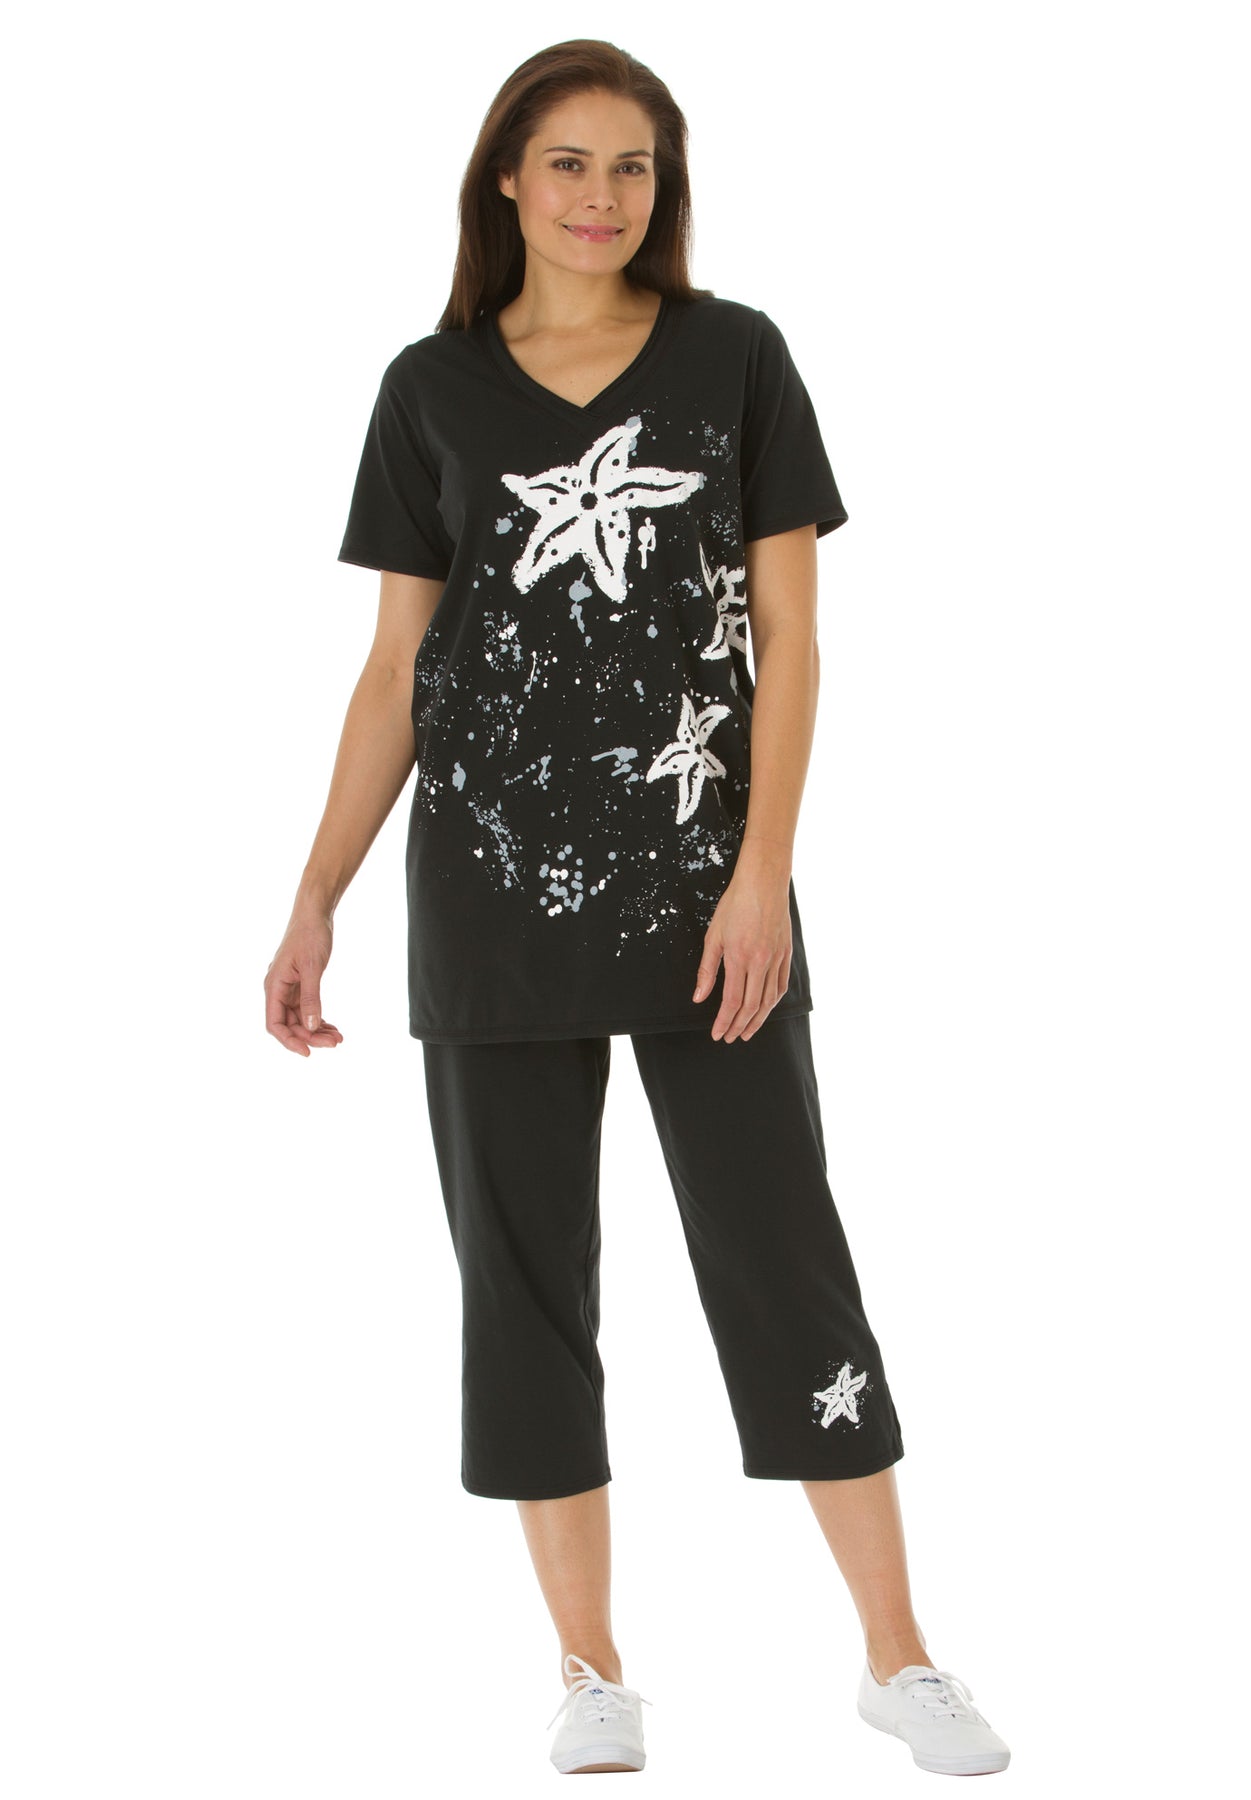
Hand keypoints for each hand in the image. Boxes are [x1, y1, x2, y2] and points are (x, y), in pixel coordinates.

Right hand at [264, 911, 343, 1056]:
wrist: (314, 914)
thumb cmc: (310, 936)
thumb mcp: (312, 968)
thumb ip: (311, 998)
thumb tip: (311, 1027)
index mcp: (274, 986)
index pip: (274, 1024)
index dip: (289, 1041)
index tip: (308, 1052)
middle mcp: (278, 989)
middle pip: (289, 1024)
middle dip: (310, 1036)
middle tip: (335, 1043)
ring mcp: (289, 988)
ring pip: (299, 1018)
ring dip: (316, 1030)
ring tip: (338, 1038)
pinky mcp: (300, 985)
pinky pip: (306, 1009)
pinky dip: (318, 1019)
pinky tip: (332, 1027)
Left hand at [692, 845, 793, 1042]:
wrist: (763, 882)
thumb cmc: (735, 904)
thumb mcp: (714, 935)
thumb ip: (707, 969)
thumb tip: (699, 997)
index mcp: (740, 958)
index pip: (732, 1001)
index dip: (724, 1022)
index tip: (717, 1034)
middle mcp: (761, 962)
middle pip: (752, 1006)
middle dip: (739, 1026)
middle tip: (730, 1038)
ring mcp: (776, 958)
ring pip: (769, 1000)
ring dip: (758, 1020)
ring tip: (747, 1031)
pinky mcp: (786, 953)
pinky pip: (781, 985)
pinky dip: (773, 1001)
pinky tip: (765, 1008)